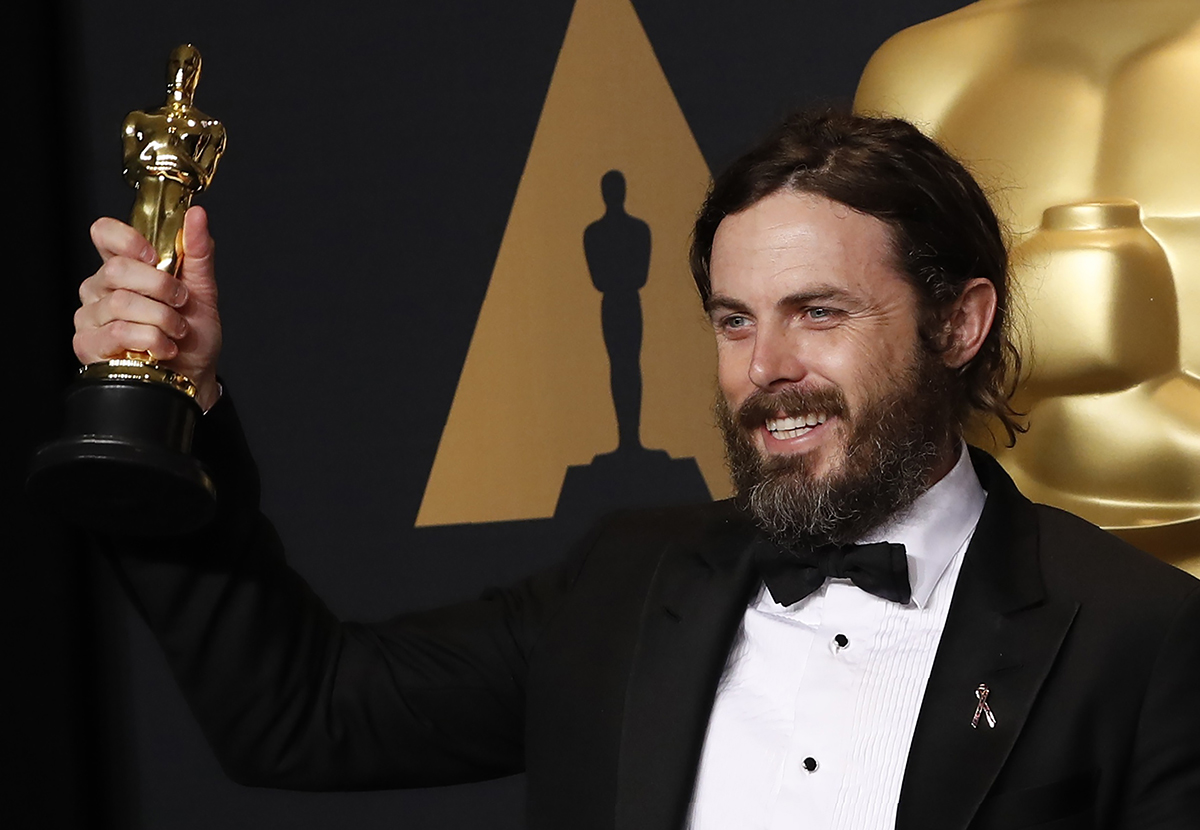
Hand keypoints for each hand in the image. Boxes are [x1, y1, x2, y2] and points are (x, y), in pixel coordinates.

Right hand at [75, 207, 222, 410]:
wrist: (193, 376)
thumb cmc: (193, 335)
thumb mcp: (203, 291)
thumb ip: (198, 253)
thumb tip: (197, 215)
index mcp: (124, 267)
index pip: (103, 233)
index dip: (127, 239)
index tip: (155, 256)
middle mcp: (101, 288)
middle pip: (117, 270)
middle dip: (160, 286)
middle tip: (180, 302)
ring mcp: (91, 316)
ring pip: (121, 303)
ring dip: (163, 319)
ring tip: (177, 331)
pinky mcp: (89, 344)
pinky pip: (118, 332)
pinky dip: (153, 339)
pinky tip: (165, 348)